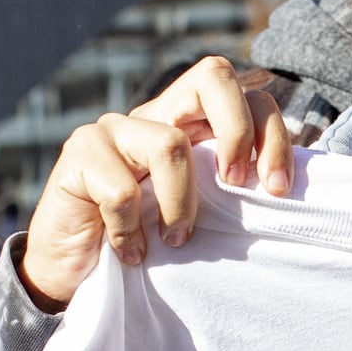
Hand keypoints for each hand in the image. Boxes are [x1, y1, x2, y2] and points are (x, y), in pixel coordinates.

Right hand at [17, 56, 290, 310]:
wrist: (71, 275)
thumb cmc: (144, 246)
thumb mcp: (197, 216)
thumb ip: (228, 193)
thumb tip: (280, 191)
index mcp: (189, 124)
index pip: (246, 94)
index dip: (272, 134)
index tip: (277, 189)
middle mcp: (154, 115)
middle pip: (214, 75)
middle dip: (239, 132)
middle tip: (236, 186)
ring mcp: (113, 129)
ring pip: (170, 144)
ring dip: (180, 205)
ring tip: (173, 242)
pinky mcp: (77, 154)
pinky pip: (121, 190)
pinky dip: (131, 232)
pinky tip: (130, 254)